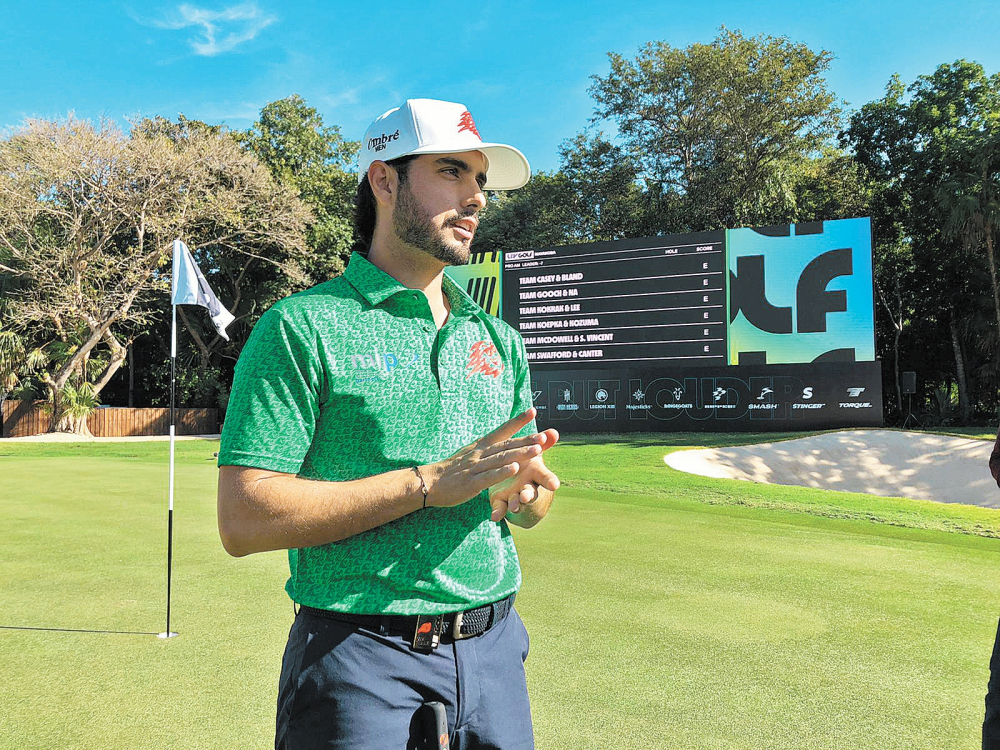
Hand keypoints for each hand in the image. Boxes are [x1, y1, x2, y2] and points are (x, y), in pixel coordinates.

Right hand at [420, 408, 546, 508]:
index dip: (517, 421)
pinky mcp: (471, 483)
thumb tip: (502, 443)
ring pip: (501, 458)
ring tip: (537, 450)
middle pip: (506, 444)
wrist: (429, 482)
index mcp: (481, 446)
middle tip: (544, 435)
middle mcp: (480, 453)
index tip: (533, 410)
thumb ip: (487, 450)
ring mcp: (475, 467)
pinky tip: (514, 469)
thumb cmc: (452, 470)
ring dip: (519, 453)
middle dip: (526, 439)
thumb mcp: (470, 454)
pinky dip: (502, 472)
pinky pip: (488, 476)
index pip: (502, 431)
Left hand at [489, 428, 559, 521]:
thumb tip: (554, 432)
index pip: (545, 477)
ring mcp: (514, 495)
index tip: (554, 485)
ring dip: (515, 503)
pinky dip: (498, 512)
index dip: (550, 480)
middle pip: (530, 491)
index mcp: (535, 473)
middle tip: (525, 496)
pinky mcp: (502, 500)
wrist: (518, 483)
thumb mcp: (535, 454)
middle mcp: (527, 486)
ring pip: (516, 501)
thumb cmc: (528, 464)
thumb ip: (543, 444)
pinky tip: (494, 517)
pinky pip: (500, 507)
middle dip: (528, 494)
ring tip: (513, 505)